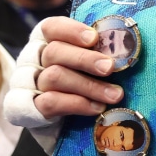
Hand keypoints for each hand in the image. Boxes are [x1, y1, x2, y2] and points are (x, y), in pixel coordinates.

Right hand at [4, 18, 124, 154]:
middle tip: (110, 67)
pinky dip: (78, 104)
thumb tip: (126, 43)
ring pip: (55, 76)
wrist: (65, 128)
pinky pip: (51, 102)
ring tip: (116, 94)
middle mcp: (34, 60)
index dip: (71, 30)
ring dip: (89, 85)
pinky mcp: (30, 109)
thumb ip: (100, 51)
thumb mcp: (91, 65)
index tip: (94, 38)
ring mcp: (28, 85)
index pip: (51, 28)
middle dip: (86, 59)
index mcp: (47, 42)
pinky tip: (98, 108)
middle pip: (54, 52)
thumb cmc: (85, 84)